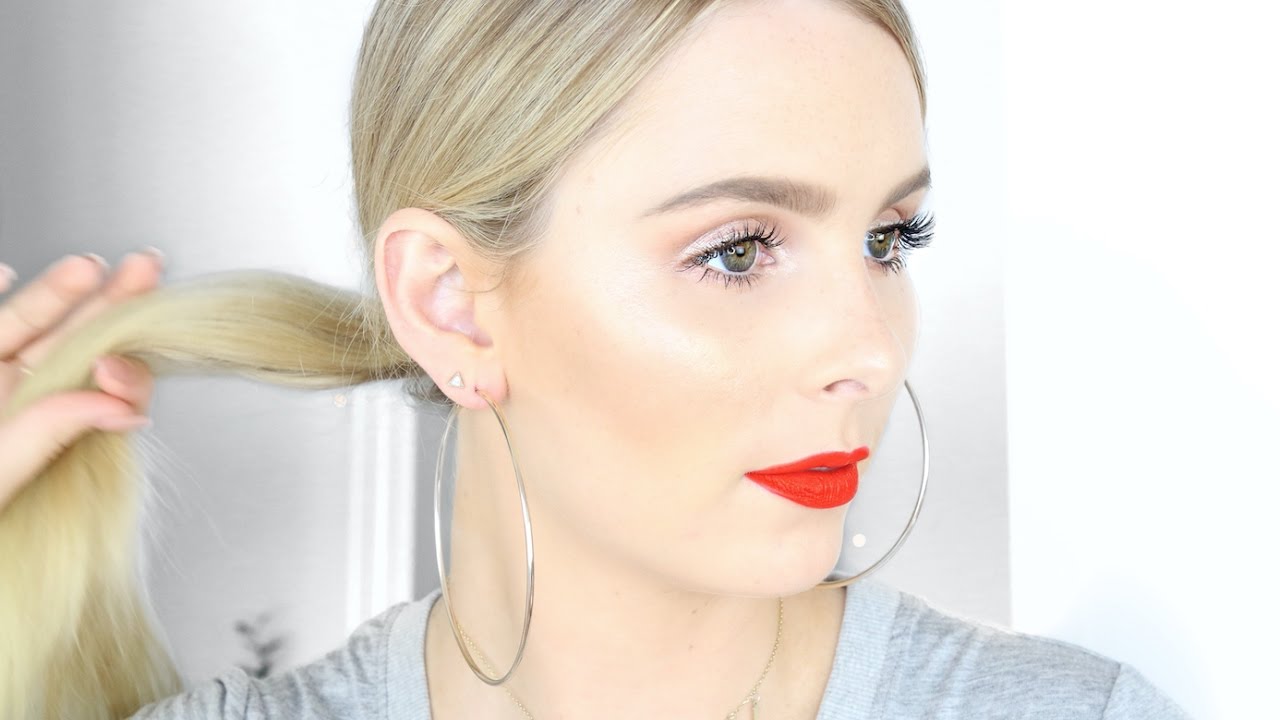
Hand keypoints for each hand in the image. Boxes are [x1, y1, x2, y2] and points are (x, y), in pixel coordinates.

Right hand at [0, 250, 164, 512]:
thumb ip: (50, 434)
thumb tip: (128, 408)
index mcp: (37, 428)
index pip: (94, 385)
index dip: (122, 359)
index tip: (133, 348)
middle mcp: (10, 397)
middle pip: (66, 342)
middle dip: (106, 303)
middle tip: (146, 268)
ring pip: (15, 326)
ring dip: (50, 295)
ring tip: (86, 268)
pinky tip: (1, 273)